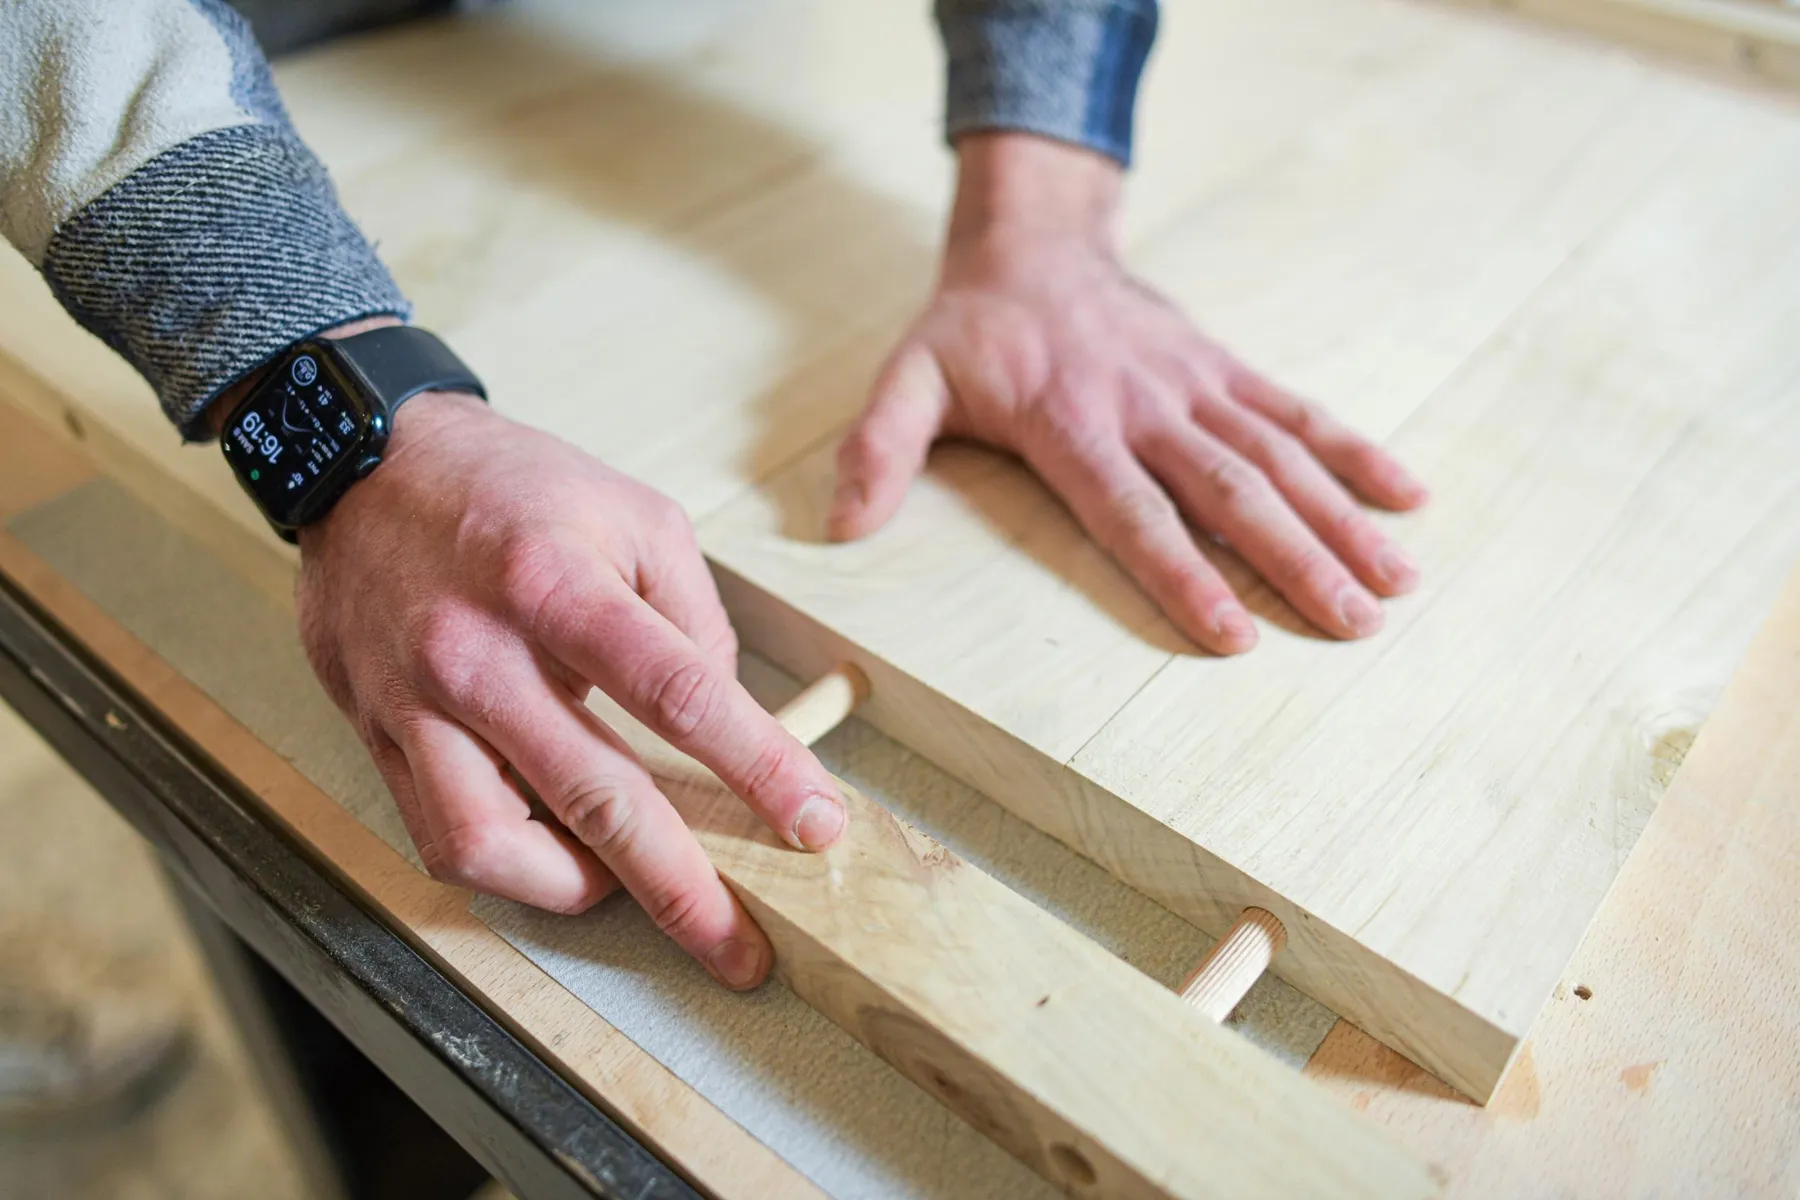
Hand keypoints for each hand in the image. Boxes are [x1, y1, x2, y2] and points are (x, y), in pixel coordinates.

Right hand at [295, 382, 846, 988]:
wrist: (364, 459)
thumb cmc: (513, 487)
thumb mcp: (634, 515)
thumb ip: (692, 619)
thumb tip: (727, 720)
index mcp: (560, 583)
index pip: (679, 693)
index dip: (756, 767)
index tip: (814, 823)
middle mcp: (482, 652)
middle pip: (596, 797)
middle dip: (682, 888)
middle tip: (741, 947)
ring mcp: (419, 700)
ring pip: (494, 842)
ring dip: (577, 891)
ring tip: (630, 895)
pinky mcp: (378, 729)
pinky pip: (439, 834)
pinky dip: (508, 867)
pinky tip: (555, 860)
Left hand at [829, 135, 1428, 653]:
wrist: (1034, 241)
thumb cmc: (971, 330)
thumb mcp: (907, 381)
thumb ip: (880, 448)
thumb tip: (843, 528)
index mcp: (1073, 422)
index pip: (1134, 511)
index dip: (1185, 572)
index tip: (1237, 633)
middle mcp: (1147, 406)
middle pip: (1230, 491)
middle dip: (1296, 559)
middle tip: (1352, 624)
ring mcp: (1195, 385)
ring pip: (1279, 456)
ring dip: (1340, 519)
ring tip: (1394, 582)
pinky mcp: (1222, 368)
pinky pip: (1297, 410)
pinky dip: (1354, 451)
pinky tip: (1407, 494)